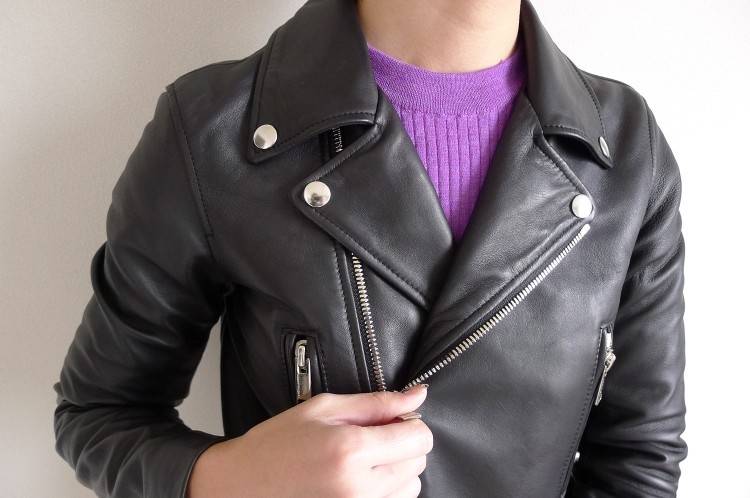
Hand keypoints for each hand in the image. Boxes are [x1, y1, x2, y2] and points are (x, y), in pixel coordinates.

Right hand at [186, 384, 431, 497]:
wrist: (244, 483)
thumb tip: (418, 395)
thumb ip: (376, 403)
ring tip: (362, 459)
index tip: (393, 418)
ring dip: (397, 469)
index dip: (410, 422)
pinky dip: (386, 489)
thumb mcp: (325, 409)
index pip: (419, 437)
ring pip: (411, 486)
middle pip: (418, 462)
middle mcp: (360, 486)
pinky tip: (359, 477)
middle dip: (403, 444)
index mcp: (351, 450)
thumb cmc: (278, 442)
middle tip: (372, 436)